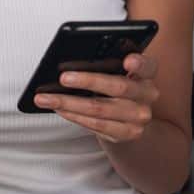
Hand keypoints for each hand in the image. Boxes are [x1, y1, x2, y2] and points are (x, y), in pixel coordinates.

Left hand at [33, 54, 159, 142]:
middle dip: (88, 81)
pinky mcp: (128, 133)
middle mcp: (147, 95)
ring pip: (100, 109)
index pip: (147, 65)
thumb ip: (108, 65)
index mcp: (146, 74)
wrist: (131, 121)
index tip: (128, 60)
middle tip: (63, 78)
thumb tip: (71, 63)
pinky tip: (59, 109)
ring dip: (69, 103)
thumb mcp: (119, 73)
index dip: (139, 63)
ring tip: (46, 98)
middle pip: (118, 87)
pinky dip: (74, 116)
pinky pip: (96, 125)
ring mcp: (139, 116)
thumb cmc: (117, 89)